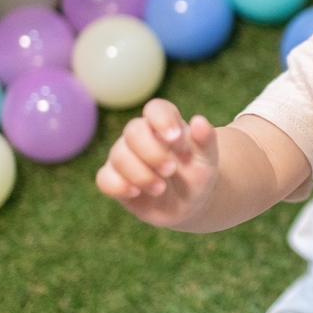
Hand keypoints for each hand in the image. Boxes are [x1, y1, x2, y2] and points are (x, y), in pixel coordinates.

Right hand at [96, 98, 218, 226]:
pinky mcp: (114, 179)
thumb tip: (199, 121)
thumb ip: (206, 140)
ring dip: (140, 174)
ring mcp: (125, 157)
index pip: (155, 109)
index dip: (162, 120)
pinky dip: (118, 185)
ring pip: (118, 155)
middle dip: (152, 152)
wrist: (188, 204)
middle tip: (171, 170)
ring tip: (160, 189)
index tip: (176, 138)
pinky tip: (135, 193)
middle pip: (133, 131)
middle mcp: (141, 137)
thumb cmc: (196, 175)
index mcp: (164, 125)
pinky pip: (104, 178)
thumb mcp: (208, 160)